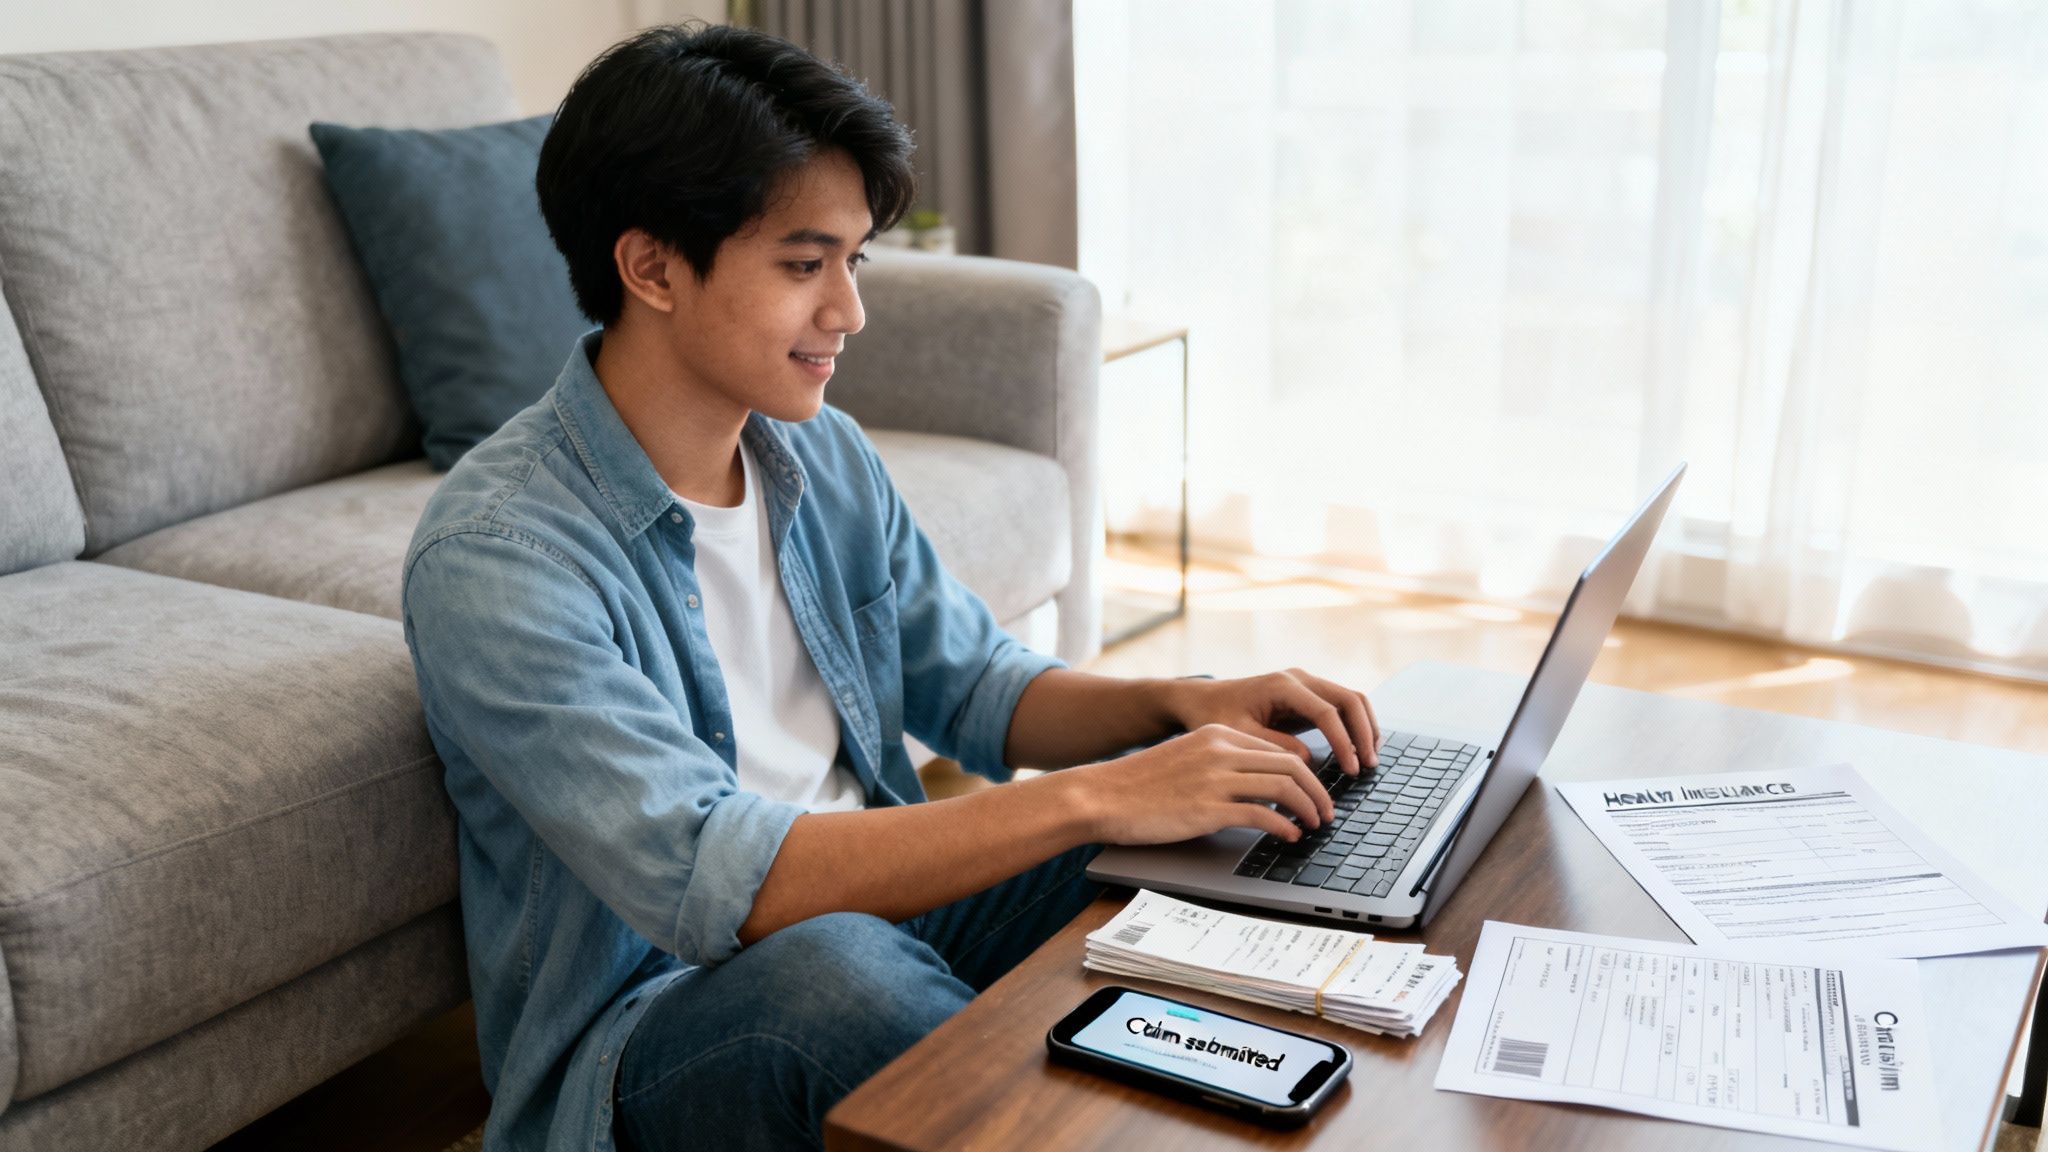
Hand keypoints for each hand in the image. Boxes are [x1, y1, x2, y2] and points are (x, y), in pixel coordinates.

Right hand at [1064, 724, 1333, 844]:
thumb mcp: (1184, 759)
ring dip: (1308, 808)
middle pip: (1292, 765)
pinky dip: (1284, 826)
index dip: (1305, 772)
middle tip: (1326, 811)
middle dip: (1317, 791)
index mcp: (1216, 734)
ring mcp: (1215, 778)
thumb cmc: (1138, 785)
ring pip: (1285, 787)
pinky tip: (1289, 836)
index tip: (1314, 791)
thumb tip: (1256, 786)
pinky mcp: (1208, 808)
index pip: (1277, 748)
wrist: (1101, 796)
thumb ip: (1219, 764)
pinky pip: (1263, 815)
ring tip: (1314, 824)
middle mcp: (1221, 750)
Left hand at [1164, 668, 1379, 774]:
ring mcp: (1306, 684)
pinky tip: (1358, 751)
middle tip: (1368, 767)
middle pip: (1349, 699)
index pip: (1327, 712)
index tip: (1352, 769)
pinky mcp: (1308, 696)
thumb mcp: (1238, 735)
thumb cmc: (1215, 716)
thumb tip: (1309, 759)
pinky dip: (1355, 726)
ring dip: (1365, 728)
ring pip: (1351, 700)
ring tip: (1369, 761)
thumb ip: (1274, 747)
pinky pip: (1342, 707)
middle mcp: (1299, 679)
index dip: (1344, 742)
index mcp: (1283, 686)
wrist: (1203, 700)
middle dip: (1364, 733)